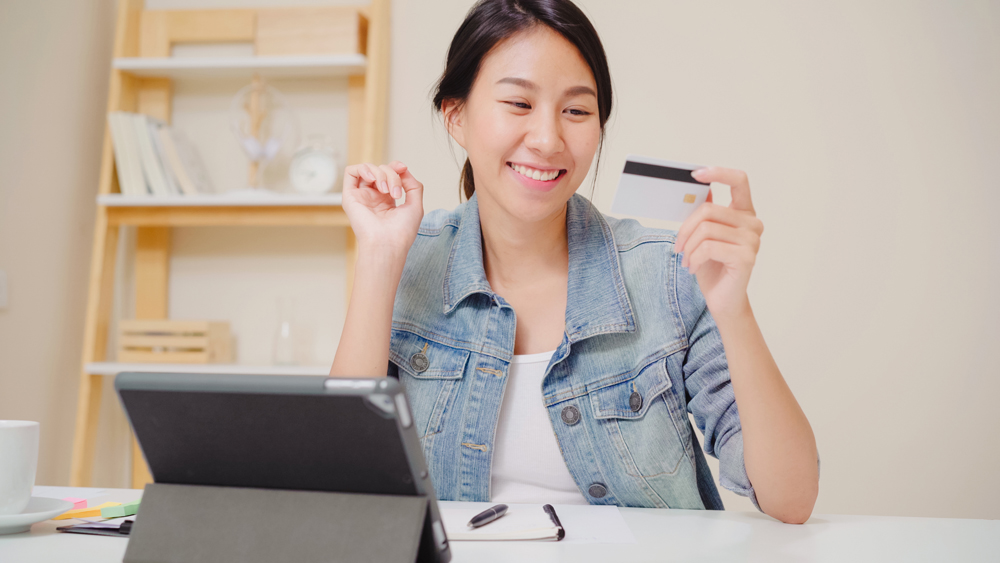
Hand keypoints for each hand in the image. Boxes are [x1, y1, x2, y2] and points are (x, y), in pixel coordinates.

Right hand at [342, 161, 423, 256]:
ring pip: (368, 169)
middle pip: (381, 170)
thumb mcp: (415, 205)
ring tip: (386, 190)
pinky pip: (351, 172)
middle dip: (392, 175)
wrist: (388, 244)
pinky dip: (363, 169)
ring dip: (380, 173)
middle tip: (396, 193)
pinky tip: (372, 179)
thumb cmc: (401, 232)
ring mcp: (361, 196)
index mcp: (387, 200)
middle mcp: (373, 197)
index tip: (403, 168)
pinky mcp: (350, 196)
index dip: (396, 167)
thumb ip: (413, 185)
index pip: (389, 174)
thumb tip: (403, 169)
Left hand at [675, 167, 763, 320]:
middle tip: (678, 246)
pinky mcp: (746, 257)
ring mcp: (752, 240)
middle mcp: (753, 224)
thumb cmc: (713, 267)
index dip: (719, 173)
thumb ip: (705, 213)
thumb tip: (699, 188)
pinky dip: (693, 258)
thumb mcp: (704, 236)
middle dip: (685, 228)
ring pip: (705, 229)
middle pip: (709, 209)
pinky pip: (708, 247)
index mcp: (744, 213)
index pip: (740, 180)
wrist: (723, 300)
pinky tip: (693, 268)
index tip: (696, 174)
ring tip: (686, 259)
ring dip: (688, 246)